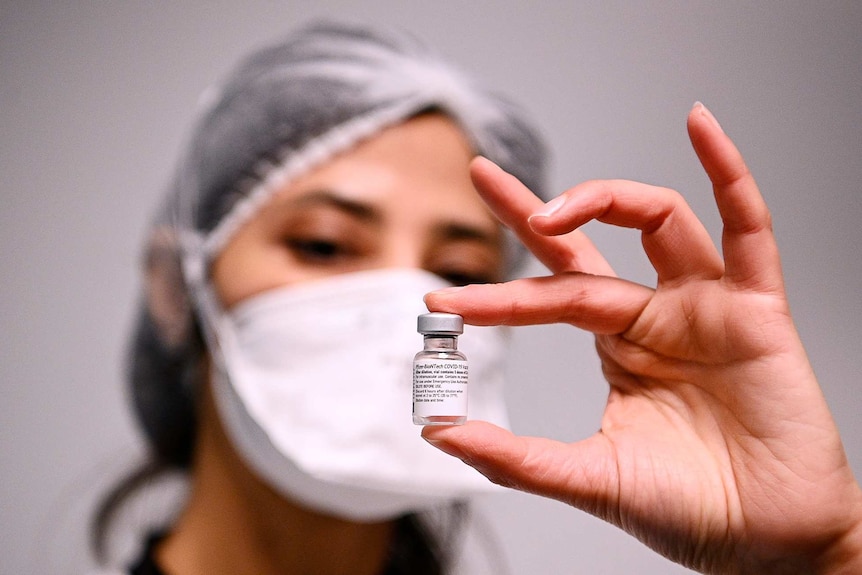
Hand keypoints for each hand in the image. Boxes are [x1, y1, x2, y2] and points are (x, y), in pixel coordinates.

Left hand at [422, 103, 861, 573]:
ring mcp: (706, 307)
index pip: (551, 289)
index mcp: (620, 345)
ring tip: (548, 214)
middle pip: (591, 239)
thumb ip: (514, 457)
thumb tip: (439, 433)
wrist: (770, 543)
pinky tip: (701, 127)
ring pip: (659, 220)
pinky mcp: (757, 310)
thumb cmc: (692, 509)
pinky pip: (749, 227)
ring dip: (605, 199)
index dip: (498, 288)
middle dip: (534, 210)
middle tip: (483, 177)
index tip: (439, 297)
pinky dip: (728, 174)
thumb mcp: (589, 477)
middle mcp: (658, 315)